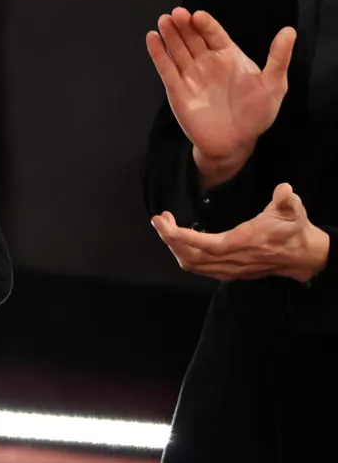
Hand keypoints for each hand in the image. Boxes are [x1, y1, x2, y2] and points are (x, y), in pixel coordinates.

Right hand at [146, 8, 293, 179]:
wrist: (235, 143)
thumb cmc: (257, 114)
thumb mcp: (274, 85)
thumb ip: (279, 58)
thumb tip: (290, 30)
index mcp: (228, 57)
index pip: (214, 34)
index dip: (205, 24)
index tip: (197, 15)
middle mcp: (207, 63)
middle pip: (192, 38)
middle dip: (184, 25)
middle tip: (176, 13)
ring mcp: (190, 76)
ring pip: (177, 50)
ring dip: (170, 34)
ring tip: (163, 20)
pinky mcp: (177, 91)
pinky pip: (166, 69)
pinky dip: (158, 54)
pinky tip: (152, 38)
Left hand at [151, 183, 329, 283]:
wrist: (302, 257)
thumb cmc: (294, 230)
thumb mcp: (294, 211)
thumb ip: (287, 200)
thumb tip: (284, 189)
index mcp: (243, 242)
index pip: (206, 244)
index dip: (181, 236)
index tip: (162, 222)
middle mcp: (232, 259)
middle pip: (191, 256)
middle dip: (170, 239)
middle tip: (161, 219)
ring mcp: (229, 269)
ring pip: (191, 265)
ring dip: (174, 247)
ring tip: (167, 227)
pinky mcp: (228, 273)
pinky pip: (198, 269)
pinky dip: (184, 255)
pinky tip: (180, 241)